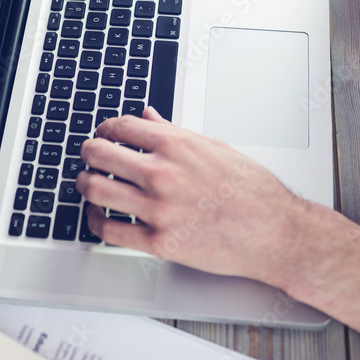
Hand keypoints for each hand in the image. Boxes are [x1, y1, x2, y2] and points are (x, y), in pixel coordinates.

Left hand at [76, 108, 301, 281]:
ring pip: (96, 190)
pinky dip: (95, 221)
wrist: (274, 231)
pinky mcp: (158, 242)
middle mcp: (162, 173)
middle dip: (88, 153)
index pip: (119, 127)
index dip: (104, 129)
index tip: (103, 135)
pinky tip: (98, 216)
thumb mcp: (214, 147)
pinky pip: (109, 229)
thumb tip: (148, 117)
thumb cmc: (252, 190)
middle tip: (88, 157)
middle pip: (99, 154)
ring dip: (85, 185)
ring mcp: (158, 209)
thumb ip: (174, 132)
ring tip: (88, 184)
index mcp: (176, 145)